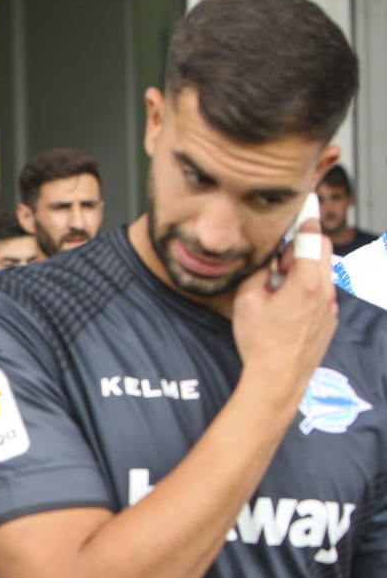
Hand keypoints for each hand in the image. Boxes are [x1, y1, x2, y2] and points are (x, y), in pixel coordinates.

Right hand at [232, 216, 336, 403]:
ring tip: (277, 288)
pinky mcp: (328, 320)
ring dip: (302, 269)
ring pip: (321, 272)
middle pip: (322, 250)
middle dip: (302, 244)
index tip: (307, 199)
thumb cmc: (260, 341)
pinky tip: (284, 307)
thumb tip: (265, 259)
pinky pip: (320, 293)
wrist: (279, 378)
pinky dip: (305, 288)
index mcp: (306, 281)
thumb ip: (258, 272)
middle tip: (276, 259)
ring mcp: (330, 307)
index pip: (311, 236)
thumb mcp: (247, 299)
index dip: (306, 217)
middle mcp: (325, 291)